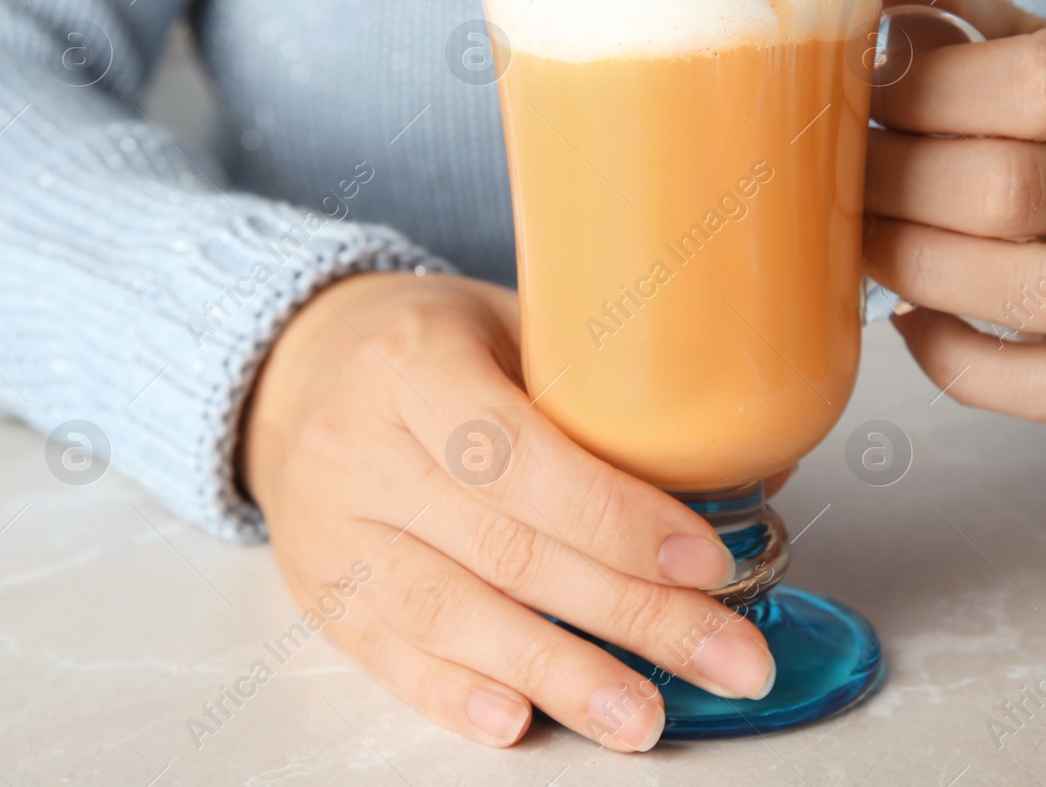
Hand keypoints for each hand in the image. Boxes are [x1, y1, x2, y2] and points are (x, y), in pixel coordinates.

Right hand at [240, 272, 773, 750]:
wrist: (300, 368)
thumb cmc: (431, 342)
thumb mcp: (511, 322)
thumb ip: (604, 392)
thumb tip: (746, 471)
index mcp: (414, 363)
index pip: (519, 454)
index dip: (617, 517)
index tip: (706, 562)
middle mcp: (360, 448)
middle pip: (505, 548)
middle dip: (629, 614)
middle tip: (727, 660)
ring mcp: (331, 528)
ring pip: (449, 614)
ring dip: (558, 675)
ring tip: (642, 716)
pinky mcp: (319, 590)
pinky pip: (388, 654)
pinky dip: (457, 695)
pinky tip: (522, 723)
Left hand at [863, 0, 1045, 419]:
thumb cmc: (1039, 114)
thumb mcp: (1010, 41)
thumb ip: (940, 8)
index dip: (932, 93)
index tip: (860, 94)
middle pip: (1021, 191)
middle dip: (899, 186)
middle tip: (835, 179)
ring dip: (925, 270)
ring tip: (866, 245)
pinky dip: (966, 364)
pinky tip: (911, 321)